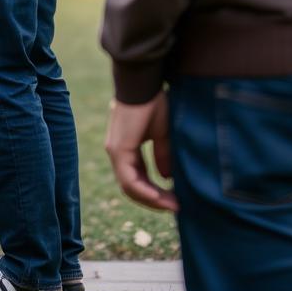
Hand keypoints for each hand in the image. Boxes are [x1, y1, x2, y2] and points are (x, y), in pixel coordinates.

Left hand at [105, 92, 178, 212]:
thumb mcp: (162, 133)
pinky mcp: (118, 149)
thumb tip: (167, 177)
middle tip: (176, 207)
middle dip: (155, 199)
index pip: (138, 178)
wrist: (144, 83)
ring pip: (130, 187)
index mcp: (127, 147)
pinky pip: (129, 180)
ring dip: (152, 199)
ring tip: (172, 205)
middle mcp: (117, 152)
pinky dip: (145, 191)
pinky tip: (161, 197)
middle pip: (133, 186)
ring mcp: (116, 151)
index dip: (156, 192)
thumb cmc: (153, 102)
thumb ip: (162, 155)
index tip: (176, 199)